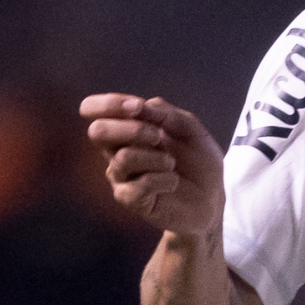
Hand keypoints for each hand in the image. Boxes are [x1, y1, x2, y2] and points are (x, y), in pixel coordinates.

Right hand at [80, 93, 225, 237]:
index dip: (107, 103)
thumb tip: (141, 106)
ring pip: (122, 158)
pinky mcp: (132, 200)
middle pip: (97, 132)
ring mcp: (122, 177)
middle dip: (132, 129)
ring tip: (171, 164)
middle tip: (158, 137)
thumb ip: (167, 114)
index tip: (136, 106)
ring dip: (155, 158)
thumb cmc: (198, 162)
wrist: (212, 198)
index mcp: (126, 129)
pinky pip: (138, 186)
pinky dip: (163, 180)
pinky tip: (173, 182)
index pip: (92, 109)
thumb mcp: (191, 130)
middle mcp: (117, 151)